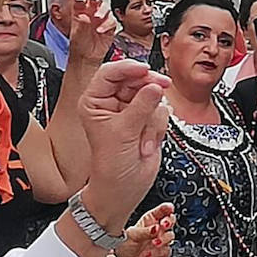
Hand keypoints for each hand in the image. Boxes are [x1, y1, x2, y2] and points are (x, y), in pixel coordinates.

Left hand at [68, 0, 120, 66]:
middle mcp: (91, 14)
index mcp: (80, 12)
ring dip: (102, 11)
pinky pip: (112, 22)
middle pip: (96, 0)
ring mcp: (101, 20)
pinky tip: (101, 30)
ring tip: (97, 17)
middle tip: (94, 0)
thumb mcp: (76, 33)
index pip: (81, 0)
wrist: (87, 58)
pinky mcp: (110, 27)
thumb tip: (84, 15)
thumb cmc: (79, 45)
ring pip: (105, 8)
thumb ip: (80, 22)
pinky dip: (107, 24)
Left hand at [78, 60, 171, 231]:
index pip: (110, 73)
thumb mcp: (123, 133)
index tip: (145, 70)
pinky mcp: (147, 120)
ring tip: (143, 137)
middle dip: (148, 91)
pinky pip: (161, 111)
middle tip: (160, 90)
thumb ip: (140, 106)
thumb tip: (155, 86)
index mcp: (95, 101)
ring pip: (153, 96)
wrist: (124, 188)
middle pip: (136, 80)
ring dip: (153, 118)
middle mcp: (113, 103)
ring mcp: (132, 111)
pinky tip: (148, 141)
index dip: (129, 68)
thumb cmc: (110, 166)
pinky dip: (158, 127)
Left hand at [115, 204, 175, 256]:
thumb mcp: (132, 235)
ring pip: (170, 236)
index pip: (161, 211)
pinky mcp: (163, 254)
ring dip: (163, 239)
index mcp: (149, 221)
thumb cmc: (123, 246)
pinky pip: (167, 251)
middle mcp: (157, 230)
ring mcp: (161, 242)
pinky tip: (149, 253)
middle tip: (164, 224)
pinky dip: (159, 252)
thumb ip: (145, 231)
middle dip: (169, 221)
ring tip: (154, 242)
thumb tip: (156, 228)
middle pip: (170, 221)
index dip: (167, 208)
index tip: (169, 208)